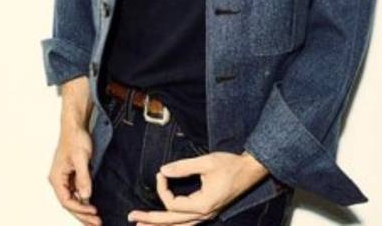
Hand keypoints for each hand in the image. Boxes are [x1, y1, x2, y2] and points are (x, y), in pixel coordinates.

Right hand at [47, 124, 102, 225]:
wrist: (76, 125)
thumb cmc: (75, 138)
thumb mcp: (81, 158)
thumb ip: (83, 178)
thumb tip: (86, 196)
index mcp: (56, 178)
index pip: (66, 201)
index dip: (79, 209)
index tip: (93, 212)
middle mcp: (58, 180)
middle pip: (69, 204)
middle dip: (82, 215)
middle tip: (96, 223)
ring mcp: (65, 178)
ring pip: (73, 200)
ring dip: (84, 210)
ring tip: (95, 220)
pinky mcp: (72, 175)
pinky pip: (76, 192)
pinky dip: (84, 201)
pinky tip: (92, 206)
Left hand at [127, 150, 269, 224]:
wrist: (250, 170)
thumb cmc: (230, 165)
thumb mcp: (206, 162)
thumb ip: (183, 167)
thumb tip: (163, 170)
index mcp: (203, 205)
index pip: (173, 204)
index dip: (163, 188)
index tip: (161, 173)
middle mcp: (204, 215)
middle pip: (172, 222)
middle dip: (150, 220)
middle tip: (132, 217)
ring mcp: (207, 216)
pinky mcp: (208, 212)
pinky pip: (187, 223)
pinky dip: (173, 223)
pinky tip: (165, 223)